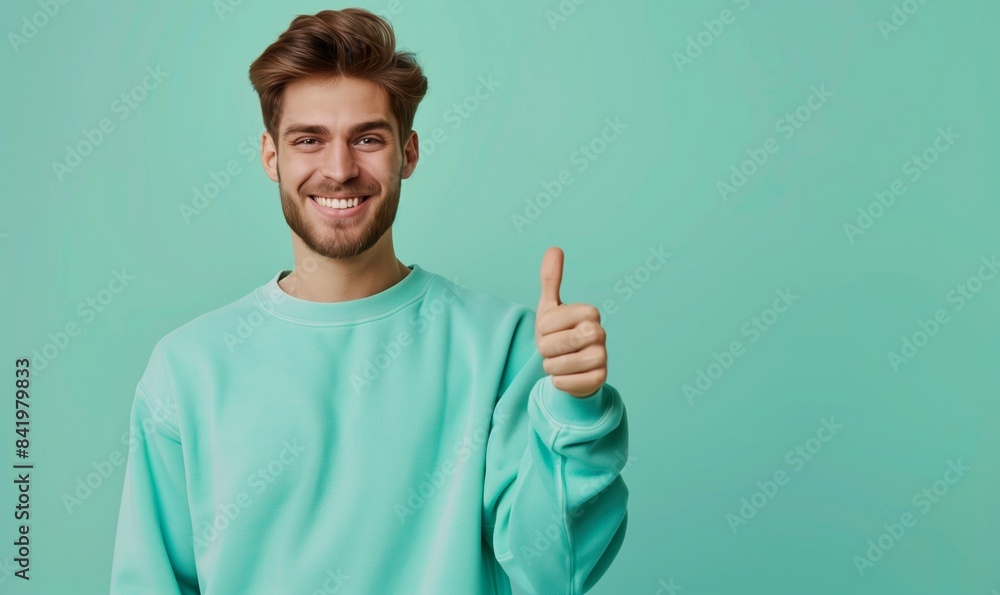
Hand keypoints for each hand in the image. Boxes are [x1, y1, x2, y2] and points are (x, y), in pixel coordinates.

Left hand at [535, 247, 607, 397]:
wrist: (571, 367)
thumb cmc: (558, 334)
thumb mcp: (550, 307)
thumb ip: (550, 279)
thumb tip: (554, 248)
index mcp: (589, 312)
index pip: (547, 323)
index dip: (542, 329)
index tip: (551, 330)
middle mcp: (600, 333)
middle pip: (553, 344)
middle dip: (545, 349)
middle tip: (554, 348)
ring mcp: (602, 357)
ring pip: (559, 365)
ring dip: (552, 366)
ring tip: (560, 361)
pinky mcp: (600, 380)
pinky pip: (566, 383)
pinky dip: (559, 382)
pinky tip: (568, 376)